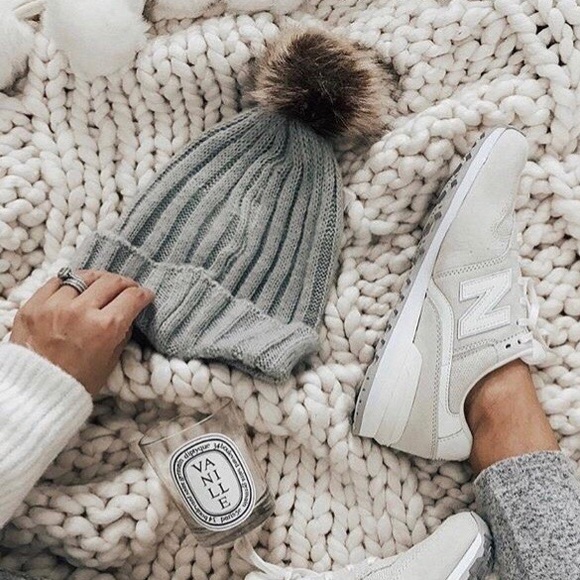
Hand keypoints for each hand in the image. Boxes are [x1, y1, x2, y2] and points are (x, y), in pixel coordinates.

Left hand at [10, 270, 153, 396]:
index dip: (143, 294)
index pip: (132, 297)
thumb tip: (128, 313)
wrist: (36, 391)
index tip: (145, 295)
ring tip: (101, 284)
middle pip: (111, 282)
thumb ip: (122, 333)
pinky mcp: (33, 305)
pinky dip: (70, 283)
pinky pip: (56, 282)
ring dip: (98, 280)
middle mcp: (81, 311)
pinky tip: (76, 288)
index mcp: (105, 328)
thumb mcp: (111, 361)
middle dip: (125, 284)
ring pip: (84, 277)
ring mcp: (54, 306)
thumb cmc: (77, 382)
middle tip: (127, 289)